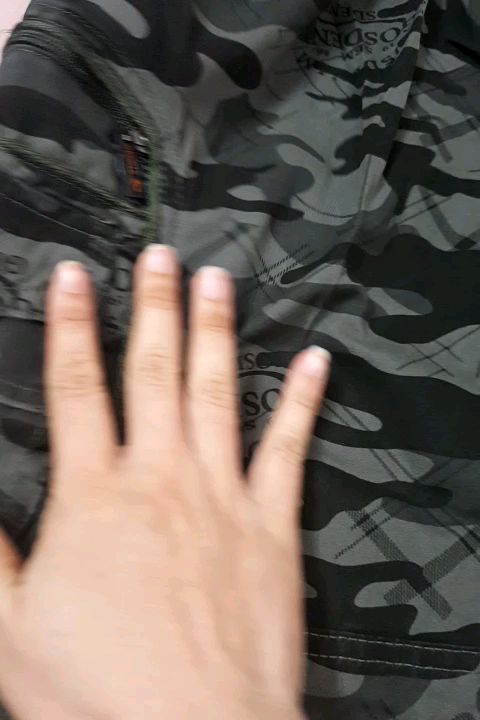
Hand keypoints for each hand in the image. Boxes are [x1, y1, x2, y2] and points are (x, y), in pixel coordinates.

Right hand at [0, 246, 329, 719]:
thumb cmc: (103, 690)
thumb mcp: (10, 628)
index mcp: (97, 496)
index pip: (76, 387)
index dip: (71, 326)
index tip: (73, 280)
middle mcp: (161, 478)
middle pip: (153, 372)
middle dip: (154, 308)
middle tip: (160, 258)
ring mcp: (221, 494)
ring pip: (217, 391)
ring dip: (215, 332)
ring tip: (217, 284)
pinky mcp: (269, 522)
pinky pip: (288, 447)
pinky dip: (302, 401)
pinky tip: (312, 364)